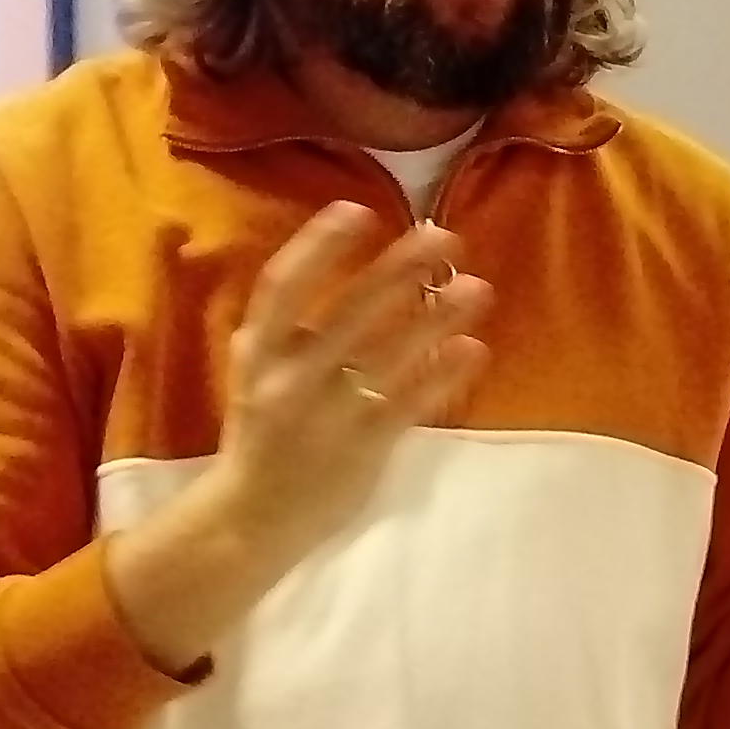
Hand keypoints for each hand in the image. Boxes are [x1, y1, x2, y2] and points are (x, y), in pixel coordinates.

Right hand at [107, 205, 490, 672]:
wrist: (250, 518)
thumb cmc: (264, 431)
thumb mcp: (258, 369)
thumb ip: (292, 327)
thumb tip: (356, 268)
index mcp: (258, 350)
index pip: (283, 285)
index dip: (319, 245)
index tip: (359, 210)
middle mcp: (288, 378)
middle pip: (349, 312)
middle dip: (399, 269)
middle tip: (445, 238)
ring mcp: (325, 417)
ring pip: (388, 356)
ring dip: (437, 317)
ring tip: (478, 289)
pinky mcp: (360, 451)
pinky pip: (409, 405)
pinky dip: (443, 375)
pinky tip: (474, 350)